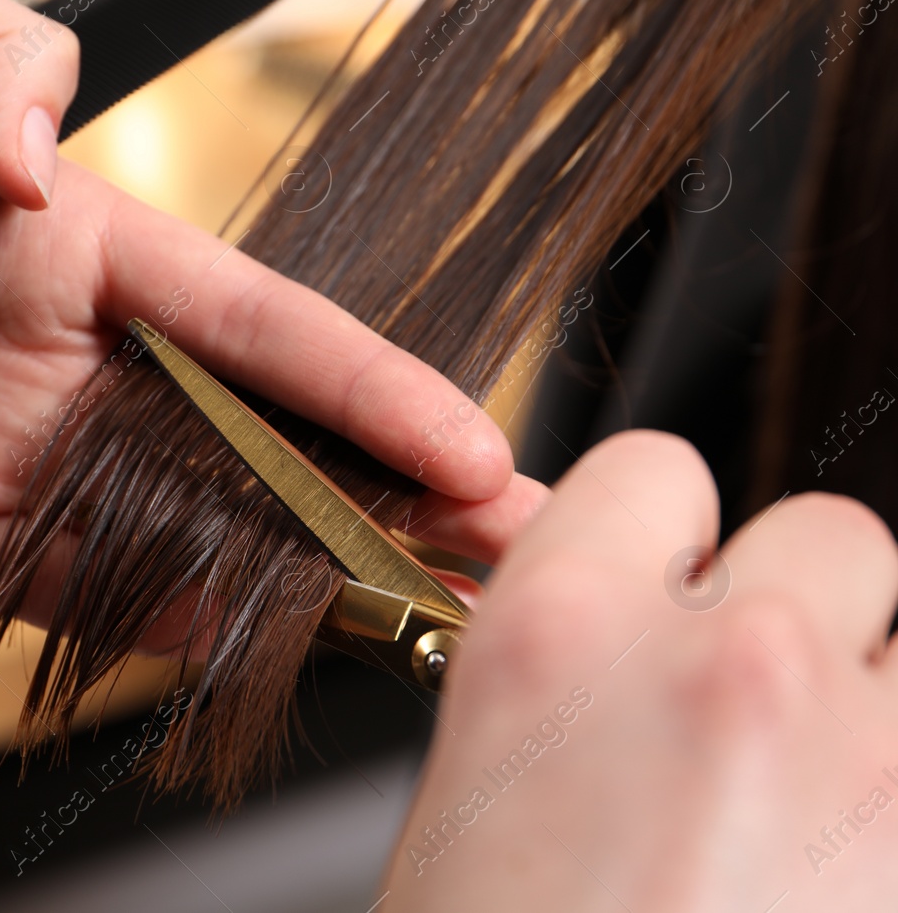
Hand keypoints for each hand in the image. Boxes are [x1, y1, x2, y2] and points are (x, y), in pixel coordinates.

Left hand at [0, 0, 540, 611]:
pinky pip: (51, 584)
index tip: (471, 439)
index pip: (247, 317)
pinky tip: (234, 642)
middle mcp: (44, 349)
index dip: (364, 380)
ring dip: (278, 566)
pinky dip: (143, 618)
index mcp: (56, 233)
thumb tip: (50, 156)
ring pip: (166, 520)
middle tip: (488, 551)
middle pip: (239, 433)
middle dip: (366, 491)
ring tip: (402, 613)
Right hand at [383, 430, 897, 908]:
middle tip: (733, 700)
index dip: (651, 531)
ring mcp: (856, 749)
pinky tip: (830, 855)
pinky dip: (886, 784)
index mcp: (562, 632)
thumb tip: (595, 637)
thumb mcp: (464, 780)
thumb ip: (545, 667)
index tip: (649, 584)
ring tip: (795, 782)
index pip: (653, 466)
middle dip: (785, 601)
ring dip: (857, 686)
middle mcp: (722, 663)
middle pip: (820, 533)